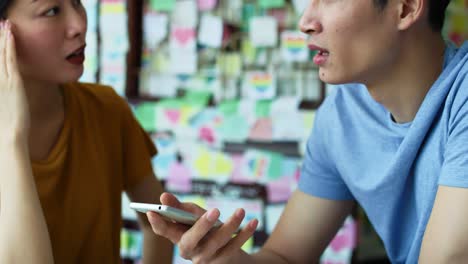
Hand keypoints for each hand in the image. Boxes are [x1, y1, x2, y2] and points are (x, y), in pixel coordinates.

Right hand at [0, 20, 28, 143]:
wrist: (9, 135)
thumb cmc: (5, 127)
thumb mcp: (2, 106)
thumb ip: (4, 91)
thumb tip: (7, 86)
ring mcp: (2, 80)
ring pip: (1, 53)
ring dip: (3, 38)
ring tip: (5, 25)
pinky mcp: (13, 82)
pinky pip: (10, 60)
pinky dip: (10, 46)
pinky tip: (11, 36)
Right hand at [147, 192, 258, 263]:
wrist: (229, 253)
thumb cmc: (207, 229)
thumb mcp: (194, 217)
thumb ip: (181, 207)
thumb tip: (163, 196)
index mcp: (178, 238)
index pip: (164, 232)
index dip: (157, 222)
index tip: (153, 210)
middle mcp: (189, 251)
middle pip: (190, 240)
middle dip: (201, 226)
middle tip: (214, 211)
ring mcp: (206, 259)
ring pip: (216, 243)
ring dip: (230, 226)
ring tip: (241, 211)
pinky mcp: (222, 261)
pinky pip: (234, 247)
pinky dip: (244, 234)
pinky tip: (253, 222)